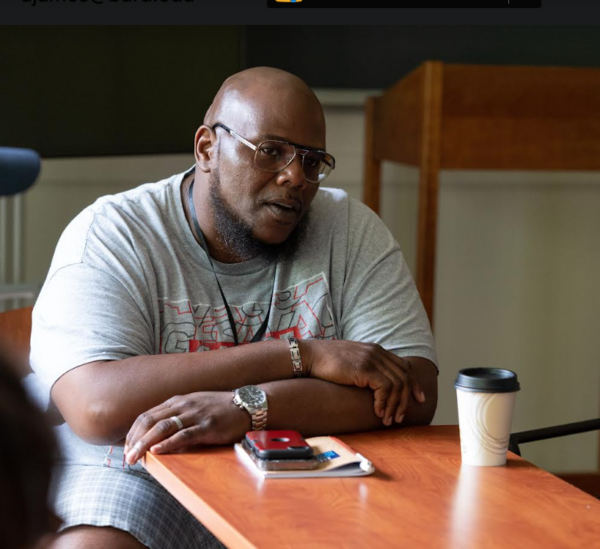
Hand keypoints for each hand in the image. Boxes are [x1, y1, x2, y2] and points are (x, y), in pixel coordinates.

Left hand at [124, 392, 249, 464]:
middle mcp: (183, 405)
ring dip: (145, 444)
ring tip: (134, 457)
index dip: (133, 433)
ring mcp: (195, 414)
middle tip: (126, 457)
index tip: (126, 448)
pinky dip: (168, 443)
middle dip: (134, 440)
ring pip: (162, 428)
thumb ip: (176, 417)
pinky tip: (158, 451)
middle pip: (150, 421)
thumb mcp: (193, 407)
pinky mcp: (207, 425)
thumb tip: (156, 436)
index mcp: (177, 401)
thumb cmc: (219, 408)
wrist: (245, 405)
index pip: (147, 416)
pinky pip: (184, 434)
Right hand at [302, 340, 425, 425]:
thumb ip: (366, 366)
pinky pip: (384, 388)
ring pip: (397, 384)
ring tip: (388, 420)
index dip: (414, 383)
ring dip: (395, 405)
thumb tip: (375, 383)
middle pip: (404, 376)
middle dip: (406, 399)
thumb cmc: (326, 361)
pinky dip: (384, 403)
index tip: (418, 399)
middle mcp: (377, 352)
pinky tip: (378, 412)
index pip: (404, 366)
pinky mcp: (364, 369)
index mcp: (376, 349)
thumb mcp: (352, 360)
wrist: (310, 356)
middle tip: (401, 417)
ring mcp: (371, 359)